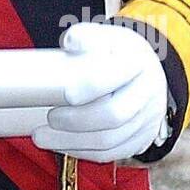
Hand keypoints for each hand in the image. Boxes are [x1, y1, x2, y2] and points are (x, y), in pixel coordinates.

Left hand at [32, 21, 169, 163]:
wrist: (146, 70)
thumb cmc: (118, 52)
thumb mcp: (104, 35)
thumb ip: (84, 36)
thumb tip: (71, 42)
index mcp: (137, 62)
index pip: (115, 77)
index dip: (89, 87)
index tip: (66, 93)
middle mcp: (148, 93)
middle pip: (113, 116)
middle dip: (76, 121)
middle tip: (50, 117)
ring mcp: (148, 120)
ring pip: (110, 141)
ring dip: (72, 142)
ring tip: (41, 136)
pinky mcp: (141, 139)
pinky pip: (112, 154)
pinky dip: (83, 152)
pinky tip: (60, 145)